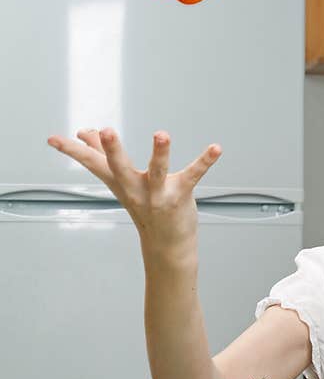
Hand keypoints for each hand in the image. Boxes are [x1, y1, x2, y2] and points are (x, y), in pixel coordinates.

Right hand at [47, 128, 221, 252]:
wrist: (167, 247)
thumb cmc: (146, 209)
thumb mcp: (123, 183)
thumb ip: (107, 157)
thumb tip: (88, 133)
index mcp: (120, 183)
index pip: (92, 164)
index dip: (72, 152)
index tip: (52, 138)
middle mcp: (135, 189)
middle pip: (119, 168)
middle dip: (112, 150)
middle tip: (106, 131)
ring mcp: (158, 195)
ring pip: (157, 172)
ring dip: (160, 153)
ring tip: (162, 134)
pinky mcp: (180, 197)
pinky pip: (193, 176)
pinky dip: (205, 161)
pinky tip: (216, 148)